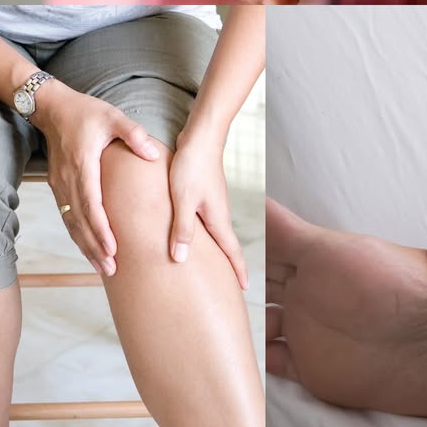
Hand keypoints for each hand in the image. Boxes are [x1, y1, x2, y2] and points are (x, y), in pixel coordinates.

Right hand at [34, 82, 159, 275]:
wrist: (55, 109)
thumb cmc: (86, 113)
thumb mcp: (113, 117)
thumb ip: (134, 134)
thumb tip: (153, 154)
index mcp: (83, 164)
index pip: (90, 203)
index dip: (100, 228)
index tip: (112, 247)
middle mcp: (68, 179)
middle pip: (79, 221)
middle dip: (94, 247)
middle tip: (111, 268)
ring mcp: (61, 184)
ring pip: (72, 222)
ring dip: (85, 246)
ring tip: (102, 267)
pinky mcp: (59, 186)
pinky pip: (68, 216)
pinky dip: (78, 234)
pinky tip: (89, 248)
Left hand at [169, 127, 247, 288]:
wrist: (201, 136)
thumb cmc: (192, 166)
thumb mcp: (183, 200)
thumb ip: (183, 229)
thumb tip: (181, 259)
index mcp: (217, 218)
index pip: (231, 251)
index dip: (238, 271)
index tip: (245, 290)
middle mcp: (219, 212)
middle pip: (227, 245)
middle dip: (230, 266)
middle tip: (231, 286)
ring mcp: (213, 202)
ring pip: (216, 233)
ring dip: (218, 250)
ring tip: (214, 267)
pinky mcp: (205, 194)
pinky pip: (207, 221)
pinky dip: (205, 235)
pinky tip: (194, 236)